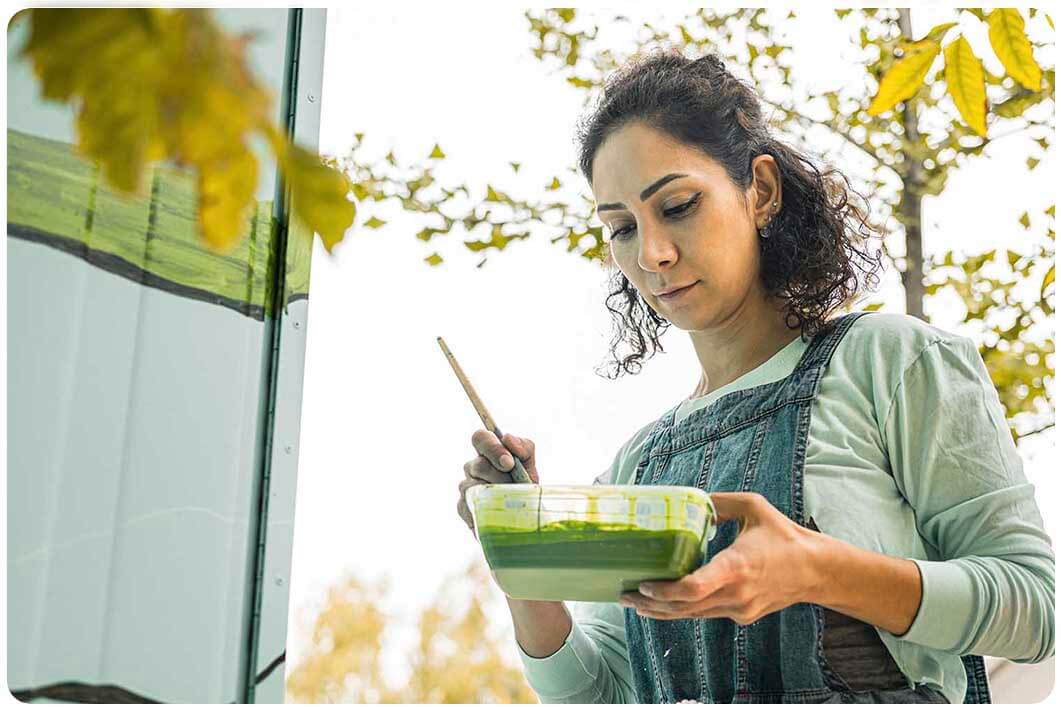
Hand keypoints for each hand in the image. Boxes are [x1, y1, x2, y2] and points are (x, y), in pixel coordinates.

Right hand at [456, 429, 538, 534]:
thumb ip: (524, 448)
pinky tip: (497, 511)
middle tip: (514, 487)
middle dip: (501, 477)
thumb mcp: (530, 465)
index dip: (493, 448)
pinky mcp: (462, 507)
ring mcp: (465, 486)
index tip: (509, 463)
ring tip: (509, 500)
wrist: (524, 515)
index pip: (480, 438)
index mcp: (488, 452)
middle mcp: (473, 466)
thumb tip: (507, 438)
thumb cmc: (524, 486)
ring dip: (495, 494)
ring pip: (473, 486)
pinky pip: (469, 505)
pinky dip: (486, 509)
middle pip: (479, 465)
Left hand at [618, 492, 821, 623]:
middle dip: (650, 603)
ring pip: (692, 616)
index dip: (665, 592)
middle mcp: (736, 594)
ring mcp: (738, 609)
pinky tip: (663, 603)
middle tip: (623, 593)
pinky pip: (705, 614)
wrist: (816, 571)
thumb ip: (719, 502)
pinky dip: (682, 609)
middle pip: (684, 608)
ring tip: (634, 601)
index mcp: (737, 566)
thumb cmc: (783, 535)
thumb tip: (689, 498)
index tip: (644, 585)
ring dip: (661, 610)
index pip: (694, 589)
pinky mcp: (741, 615)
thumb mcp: (753, 506)